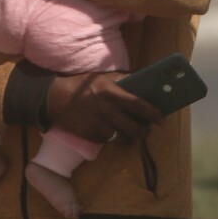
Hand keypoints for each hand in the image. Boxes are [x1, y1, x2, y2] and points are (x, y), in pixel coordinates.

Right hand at [47, 71, 165, 143]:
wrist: (55, 98)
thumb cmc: (83, 85)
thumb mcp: (102, 77)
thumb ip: (123, 79)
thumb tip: (145, 80)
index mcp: (111, 91)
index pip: (137, 104)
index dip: (152, 112)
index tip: (162, 118)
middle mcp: (105, 109)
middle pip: (132, 127)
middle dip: (144, 131)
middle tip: (147, 130)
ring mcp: (97, 124)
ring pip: (121, 137)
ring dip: (128, 136)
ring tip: (131, 132)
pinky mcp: (89, 135)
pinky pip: (106, 140)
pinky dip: (110, 137)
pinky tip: (109, 130)